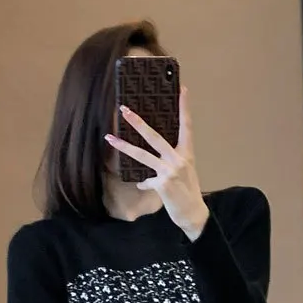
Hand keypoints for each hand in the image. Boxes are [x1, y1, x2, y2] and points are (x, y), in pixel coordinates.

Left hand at [104, 86, 209, 240]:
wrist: (193, 213)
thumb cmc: (187, 191)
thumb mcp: (183, 172)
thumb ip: (169, 162)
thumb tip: (149, 166)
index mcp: (187, 152)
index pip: (186, 125)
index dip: (184, 107)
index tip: (182, 89)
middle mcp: (179, 158)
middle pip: (155, 136)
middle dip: (138, 122)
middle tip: (125, 110)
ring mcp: (170, 171)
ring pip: (143, 155)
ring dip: (124, 146)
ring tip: (109, 138)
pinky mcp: (163, 184)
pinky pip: (146, 181)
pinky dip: (144, 184)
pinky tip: (143, 186)